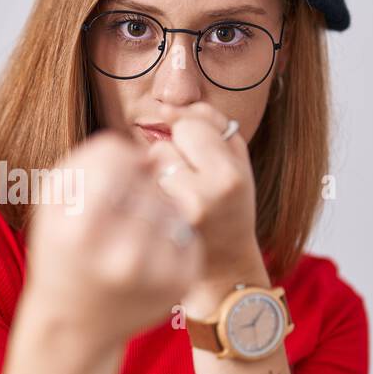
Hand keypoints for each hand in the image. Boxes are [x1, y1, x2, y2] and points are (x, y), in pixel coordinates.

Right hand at [23, 131, 204, 347]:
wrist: (75, 325)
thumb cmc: (61, 253)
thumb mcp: (52, 205)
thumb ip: (89, 163)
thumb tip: (147, 157)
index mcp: (80, 230)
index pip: (116, 159)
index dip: (114, 160)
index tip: (108, 177)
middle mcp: (122, 255)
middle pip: (146, 183)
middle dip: (135, 188)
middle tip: (117, 213)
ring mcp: (155, 272)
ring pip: (170, 205)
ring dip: (155, 209)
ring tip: (131, 233)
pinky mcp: (180, 282)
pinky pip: (186, 231)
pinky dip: (170, 234)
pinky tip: (148, 253)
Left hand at [142, 102, 262, 286]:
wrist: (225, 266)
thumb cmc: (231, 204)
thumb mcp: (237, 159)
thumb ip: (210, 122)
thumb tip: (165, 107)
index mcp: (229, 177)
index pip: (190, 126)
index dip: (193, 136)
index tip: (203, 158)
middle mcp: (202, 199)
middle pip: (162, 145)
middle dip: (172, 155)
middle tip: (191, 183)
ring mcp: (172, 219)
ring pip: (144, 168)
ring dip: (155, 174)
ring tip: (177, 198)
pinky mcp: (152, 232)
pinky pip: (135, 189)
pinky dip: (143, 193)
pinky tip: (161, 211)